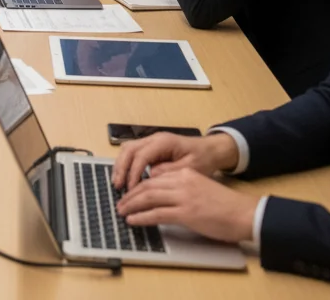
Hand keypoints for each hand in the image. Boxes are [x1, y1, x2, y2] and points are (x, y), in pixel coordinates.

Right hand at [113, 131, 239, 190]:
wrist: (211, 150)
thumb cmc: (203, 159)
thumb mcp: (190, 169)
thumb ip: (169, 172)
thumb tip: (151, 177)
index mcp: (163, 142)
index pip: (141, 156)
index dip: (133, 172)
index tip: (131, 189)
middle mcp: (154, 139)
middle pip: (129, 149)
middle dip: (121, 168)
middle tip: (118, 186)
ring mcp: (151, 142)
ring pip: (128, 149)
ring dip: (121, 166)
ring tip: (118, 183)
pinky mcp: (151, 148)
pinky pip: (133, 154)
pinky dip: (126, 165)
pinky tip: (126, 178)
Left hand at [116, 168, 257, 243]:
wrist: (244, 213)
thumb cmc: (226, 205)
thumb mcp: (200, 187)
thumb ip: (182, 188)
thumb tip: (162, 197)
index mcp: (185, 173)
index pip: (154, 177)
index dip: (138, 185)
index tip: (129, 192)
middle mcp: (182, 181)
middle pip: (147, 185)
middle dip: (130, 195)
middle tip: (120, 203)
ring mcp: (183, 197)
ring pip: (148, 197)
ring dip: (132, 205)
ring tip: (122, 212)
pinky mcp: (187, 213)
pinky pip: (157, 214)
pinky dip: (142, 217)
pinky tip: (133, 220)